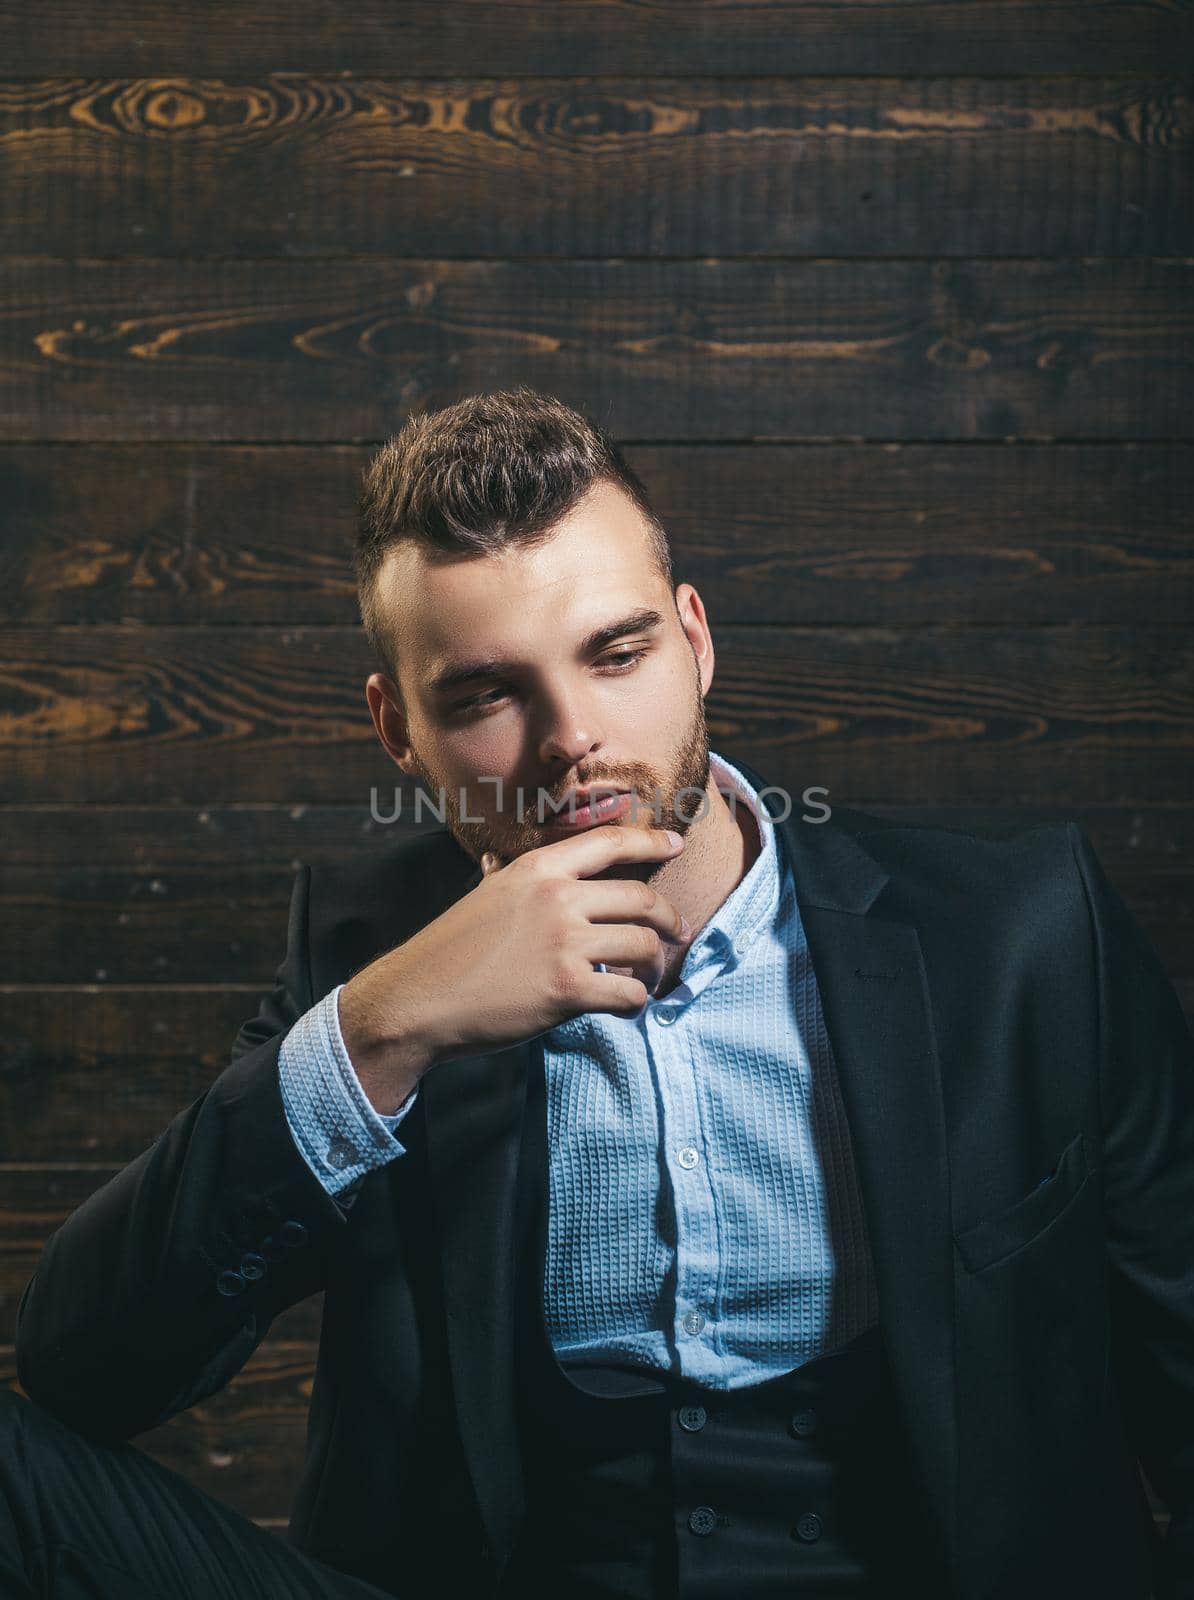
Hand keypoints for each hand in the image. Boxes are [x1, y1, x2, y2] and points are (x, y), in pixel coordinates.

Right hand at [338, 825, 687, 1107]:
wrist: (417, 999)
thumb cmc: (448, 951)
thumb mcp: (481, 896)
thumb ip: (502, 877)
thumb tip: (492, 861)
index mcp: (537, 868)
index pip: (610, 841)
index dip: (651, 841)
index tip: (676, 844)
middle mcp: (556, 897)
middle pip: (641, 897)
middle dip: (668, 918)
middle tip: (676, 933)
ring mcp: (563, 942)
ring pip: (643, 945)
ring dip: (655, 965)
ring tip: (648, 978)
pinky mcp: (567, 989)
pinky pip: (628, 992)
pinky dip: (637, 1001)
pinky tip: (628, 1005)